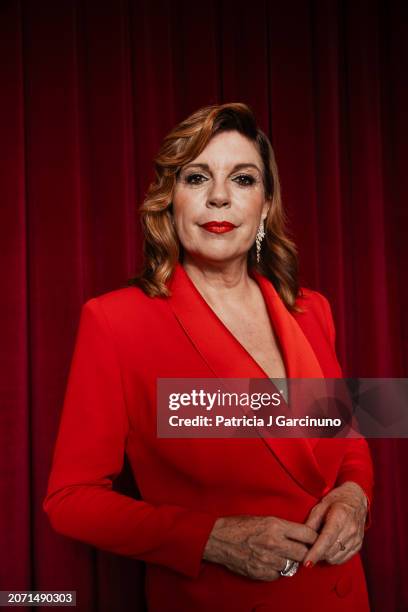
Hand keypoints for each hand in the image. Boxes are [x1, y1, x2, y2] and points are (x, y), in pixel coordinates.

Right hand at [203, 514, 318, 580]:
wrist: (217, 538)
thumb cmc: (239, 525)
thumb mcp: (264, 519)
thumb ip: (283, 528)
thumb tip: (301, 536)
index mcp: (275, 525)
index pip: (307, 534)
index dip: (313, 538)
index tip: (314, 540)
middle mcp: (274, 543)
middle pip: (303, 553)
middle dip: (304, 552)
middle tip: (301, 551)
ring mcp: (267, 559)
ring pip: (291, 566)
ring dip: (289, 562)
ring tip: (280, 556)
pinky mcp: (260, 572)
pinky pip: (277, 575)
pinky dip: (276, 571)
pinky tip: (268, 562)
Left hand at [302, 481, 367, 566]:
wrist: (356, 499)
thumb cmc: (336, 500)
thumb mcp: (320, 505)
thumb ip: (311, 522)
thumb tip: (300, 538)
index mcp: (340, 517)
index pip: (326, 539)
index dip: (315, 553)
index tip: (306, 563)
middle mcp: (350, 529)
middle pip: (331, 551)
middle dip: (317, 555)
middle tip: (307, 551)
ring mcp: (356, 538)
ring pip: (336, 558)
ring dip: (324, 557)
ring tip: (317, 548)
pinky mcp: (358, 545)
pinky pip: (343, 559)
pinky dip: (333, 557)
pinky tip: (327, 549)